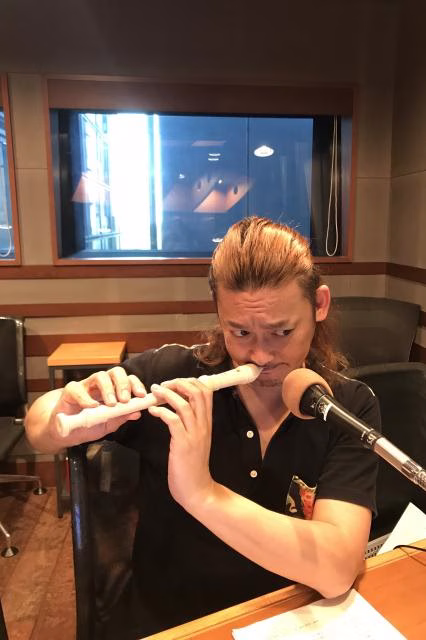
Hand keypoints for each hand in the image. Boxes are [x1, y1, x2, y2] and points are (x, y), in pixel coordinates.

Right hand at [49, 366, 146, 445]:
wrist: (64, 432)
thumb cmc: (87, 425)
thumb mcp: (108, 425)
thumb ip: (121, 417)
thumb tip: (138, 413)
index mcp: (113, 391)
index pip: (128, 380)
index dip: (136, 385)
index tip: (141, 396)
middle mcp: (101, 385)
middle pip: (116, 372)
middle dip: (123, 384)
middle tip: (125, 399)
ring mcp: (86, 386)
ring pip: (100, 376)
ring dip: (108, 388)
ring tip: (111, 404)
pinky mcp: (70, 391)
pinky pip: (78, 389)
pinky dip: (86, 398)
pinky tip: (91, 407)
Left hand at [148, 378, 214, 510]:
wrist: (197, 490)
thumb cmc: (193, 465)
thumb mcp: (196, 439)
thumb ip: (191, 422)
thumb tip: (180, 406)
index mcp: (207, 422)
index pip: (206, 391)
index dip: (189, 381)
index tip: (174, 384)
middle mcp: (203, 425)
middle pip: (197, 391)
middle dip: (179, 383)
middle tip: (163, 385)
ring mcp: (194, 434)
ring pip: (184, 403)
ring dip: (167, 394)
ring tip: (154, 392)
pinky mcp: (183, 444)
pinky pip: (173, 420)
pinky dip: (161, 411)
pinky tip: (153, 411)